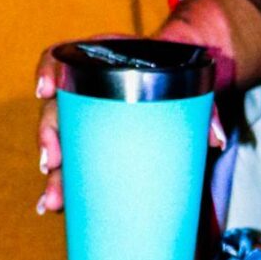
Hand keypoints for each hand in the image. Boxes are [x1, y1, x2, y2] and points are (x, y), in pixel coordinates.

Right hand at [33, 33, 226, 217]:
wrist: (185, 71)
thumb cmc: (180, 72)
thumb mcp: (192, 81)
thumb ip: (205, 107)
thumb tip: (216, 139)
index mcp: (102, 59)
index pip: (62, 55)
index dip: (48, 71)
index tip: (45, 91)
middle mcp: (87, 84)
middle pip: (56, 107)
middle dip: (49, 139)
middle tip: (51, 165)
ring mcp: (87, 112)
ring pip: (60, 139)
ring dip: (53, 171)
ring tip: (54, 200)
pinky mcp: (93, 137)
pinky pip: (72, 156)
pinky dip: (63, 180)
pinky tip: (56, 204)